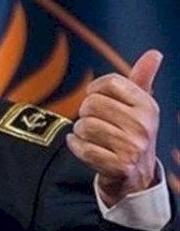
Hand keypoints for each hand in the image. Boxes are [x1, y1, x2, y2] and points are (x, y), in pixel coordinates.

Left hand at [66, 49, 162, 206]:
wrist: (136, 176)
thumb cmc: (132, 132)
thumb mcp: (140, 106)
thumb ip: (142, 79)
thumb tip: (154, 53)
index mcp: (148, 106)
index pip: (109, 83)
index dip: (95, 89)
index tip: (97, 98)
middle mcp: (143, 126)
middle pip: (91, 104)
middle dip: (86, 113)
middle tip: (96, 122)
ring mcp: (132, 148)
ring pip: (84, 126)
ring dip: (80, 131)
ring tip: (92, 137)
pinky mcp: (118, 166)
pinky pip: (82, 147)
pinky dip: (76, 146)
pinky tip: (83, 146)